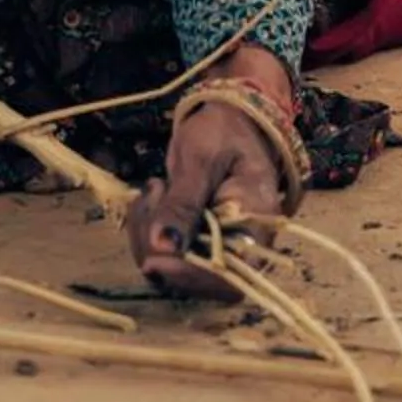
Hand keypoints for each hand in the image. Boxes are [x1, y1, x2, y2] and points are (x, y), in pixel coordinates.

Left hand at [127, 44, 296, 299]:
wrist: (229, 122)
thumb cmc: (223, 133)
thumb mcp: (200, 159)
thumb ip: (183, 203)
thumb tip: (162, 248)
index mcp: (257, 230)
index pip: (227, 280)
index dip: (188, 276)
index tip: (153, 256)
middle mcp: (239, 251)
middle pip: (193, 279)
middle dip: (157, 245)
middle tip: (154, 191)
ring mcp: (215, 249)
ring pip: (170, 267)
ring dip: (146, 234)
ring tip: (155, 188)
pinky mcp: (194, 243)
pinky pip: (162, 253)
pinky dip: (145, 230)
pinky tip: (152, 198)